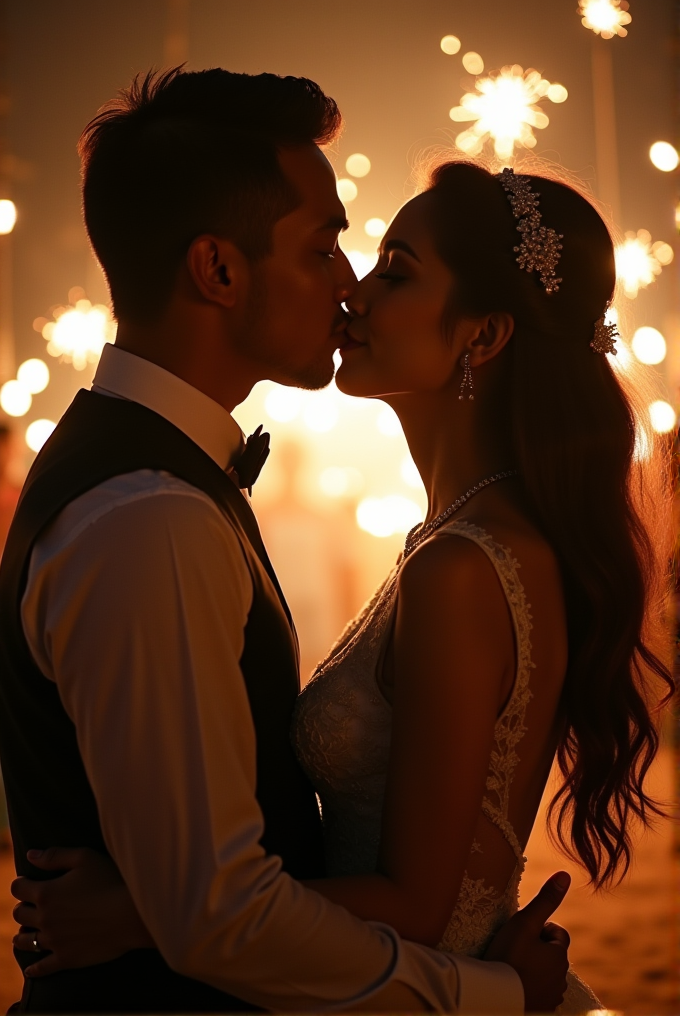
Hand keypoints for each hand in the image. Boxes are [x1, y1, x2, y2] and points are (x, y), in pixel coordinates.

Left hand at [11, 847, 154, 976]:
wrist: (130, 914)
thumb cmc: (110, 880)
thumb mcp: (84, 858)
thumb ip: (55, 856)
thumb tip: (31, 856)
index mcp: (46, 893)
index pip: (18, 889)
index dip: (21, 883)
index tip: (25, 882)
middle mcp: (45, 918)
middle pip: (19, 914)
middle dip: (22, 908)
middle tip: (29, 906)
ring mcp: (54, 941)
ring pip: (26, 941)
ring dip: (22, 935)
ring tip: (24, 933)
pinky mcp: (66, 959)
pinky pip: (42, 968)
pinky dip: (34, 969)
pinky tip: (30, 970)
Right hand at [484, 871, 570, 1012]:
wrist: (494, 999)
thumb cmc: (508, 956)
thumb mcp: (525, 922)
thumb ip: (545, 899)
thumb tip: (565, 874)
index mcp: (560, 956)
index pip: (558, 933)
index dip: (540, 928)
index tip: (522, 932)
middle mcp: (560, 978)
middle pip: (552, 954)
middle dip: (537, 949)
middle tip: (514, 948)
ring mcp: (551, 997)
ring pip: (546, 974)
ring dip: (533, 968)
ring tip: (511, 966)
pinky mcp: (540, 1009)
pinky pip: (539, 993)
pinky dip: (530, 987)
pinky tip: (514, 983)